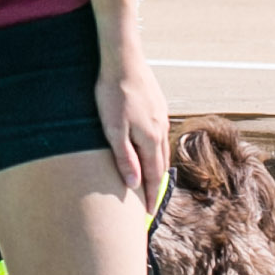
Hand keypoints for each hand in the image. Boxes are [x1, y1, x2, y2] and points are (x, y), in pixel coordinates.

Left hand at [98, 47, 170, 205]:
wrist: (123, 60)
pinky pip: (159, 136)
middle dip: (154, 187)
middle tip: (149, 205)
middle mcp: (160, 131)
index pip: (151, 176)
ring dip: (157, 169)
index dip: (148, 196)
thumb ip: (124, 157)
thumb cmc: (112, 94)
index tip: (146, 215)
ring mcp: (161, 118)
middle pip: (160, 166)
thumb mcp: (113, 129)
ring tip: (150, 183)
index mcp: (150, 139)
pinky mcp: (157, 107)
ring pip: (161, 151)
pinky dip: (156, 151)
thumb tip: (133, 184)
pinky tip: (150, 150)